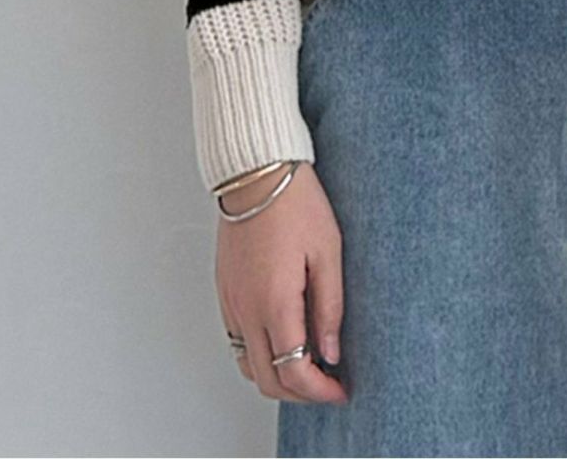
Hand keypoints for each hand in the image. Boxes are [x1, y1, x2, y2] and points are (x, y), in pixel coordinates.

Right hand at [215, 161, 347, 403]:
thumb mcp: (328, 251)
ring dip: (277, 377)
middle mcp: (245, 310)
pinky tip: (284, 339)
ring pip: (247, 365)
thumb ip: (330, 307)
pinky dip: (259, 354)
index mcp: (274, 303)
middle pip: (266, 380)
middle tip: (329, 386)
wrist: (256, 172)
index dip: (319, 392)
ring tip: (310, 365)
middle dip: (300, 394)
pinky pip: (237, 341)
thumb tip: (331, 352)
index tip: (341, 391)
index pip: (293, 373)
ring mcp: (231, 302)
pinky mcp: (225, 291)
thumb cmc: (296, 203)